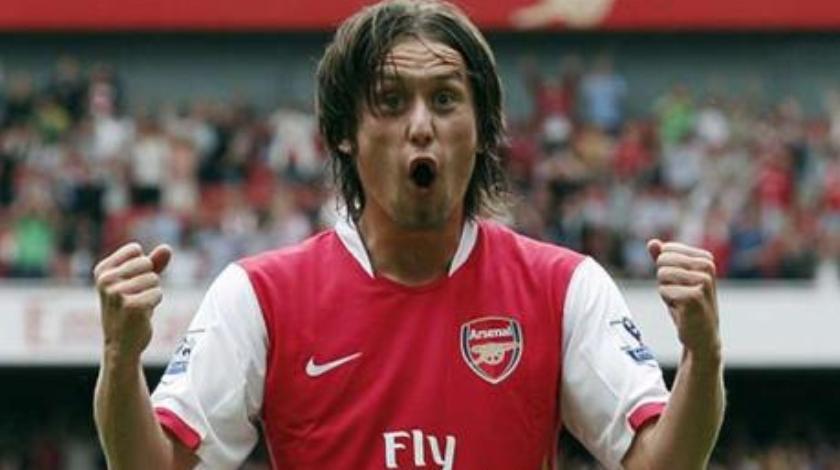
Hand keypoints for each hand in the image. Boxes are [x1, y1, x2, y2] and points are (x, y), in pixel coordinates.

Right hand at [94, 243, 171, 362]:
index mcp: (102, 270)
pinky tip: (141, 314)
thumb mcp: (138, 281)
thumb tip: (167, 248)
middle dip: (148, 280)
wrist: (121, 344)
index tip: (130, 283)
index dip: (142, 266)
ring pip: (153, 278)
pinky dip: (154, 302)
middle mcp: (105, 280)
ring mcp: (116, 293)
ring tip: (137, 305)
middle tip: (135, 296)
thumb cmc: (129, 308)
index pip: (136, 250)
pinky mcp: (132, 306)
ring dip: (151, 292)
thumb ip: (153, 262)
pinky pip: (158, 293)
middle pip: (146, 263)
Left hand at [648, 239, 720, 363]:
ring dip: (666, 291)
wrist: (701, 334)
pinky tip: (682, 309)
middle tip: (679, 293)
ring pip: (662, 274)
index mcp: (705, 258)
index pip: (666, 250)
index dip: (666, 269)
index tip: (680, 283)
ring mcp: (703, 281)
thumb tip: (652, 242)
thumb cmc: (687, 304)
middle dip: (664, 280)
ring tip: (681, 301)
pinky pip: (664, 290)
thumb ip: (663, 258)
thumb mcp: (674, 278)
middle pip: (662, 260)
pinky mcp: (695, 296)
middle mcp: (707, 266)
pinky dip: (668, 301)